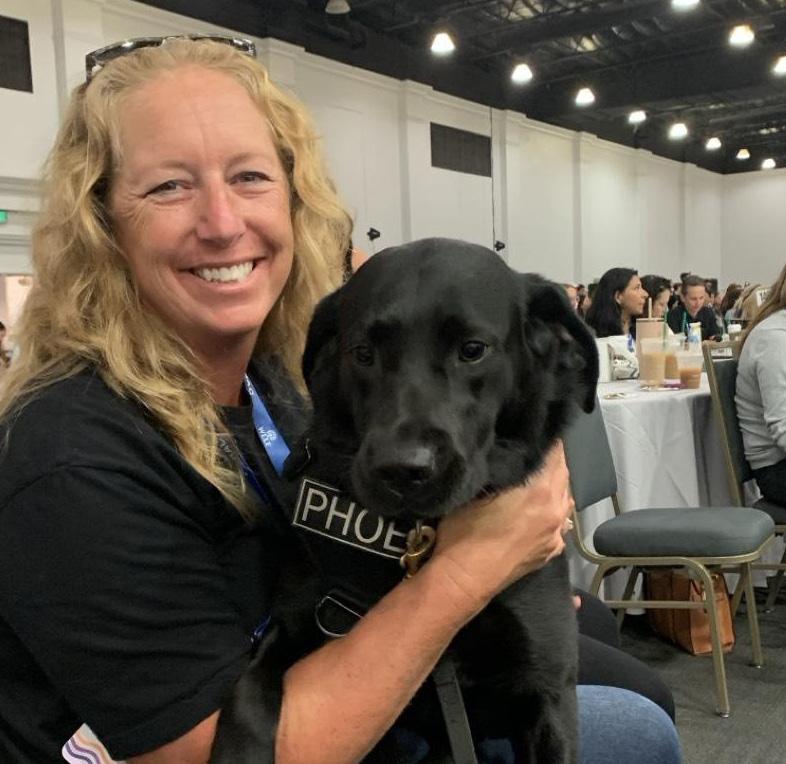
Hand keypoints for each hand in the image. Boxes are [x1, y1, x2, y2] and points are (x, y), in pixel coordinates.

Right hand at [428, 442, 573, 614]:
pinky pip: (559, 522)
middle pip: (563, 475)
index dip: (547, 439)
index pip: (555, 453)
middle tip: (534, 451)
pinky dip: (553, 509)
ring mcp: (556, 534)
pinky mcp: (551, 551)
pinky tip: (539, 508)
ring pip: (564, 499)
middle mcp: (556, 510)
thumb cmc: (464, 531)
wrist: (465, 579)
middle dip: (551, 461)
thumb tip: (508, 453)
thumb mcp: (476, 489)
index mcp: (540, 490)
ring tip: (537, 478)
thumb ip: (501, 469)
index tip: (537, 429)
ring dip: (555, 486)